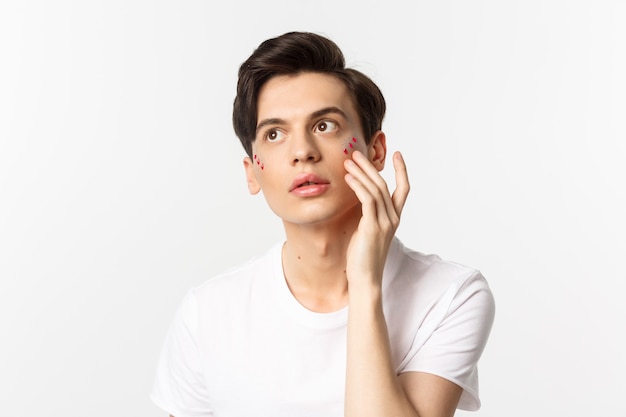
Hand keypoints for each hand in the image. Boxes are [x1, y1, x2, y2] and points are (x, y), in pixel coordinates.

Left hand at [343, 150, 409, 288]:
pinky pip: (367, 200)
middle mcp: (393, 218)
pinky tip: (348, 179)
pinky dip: (358, 186)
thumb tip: (358, 199)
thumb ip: (367, 215)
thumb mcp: (367, 231)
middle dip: (370, 167)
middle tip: (356, 153)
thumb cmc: (363, 257)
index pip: (403, 189)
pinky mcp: (372, 228)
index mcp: (394, 218)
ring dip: (361, 173)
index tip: (397, 153)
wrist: (365, 279)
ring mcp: (384, 223)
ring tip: (348, 163)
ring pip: (375, 189)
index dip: (402, 170)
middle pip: (384, 184)